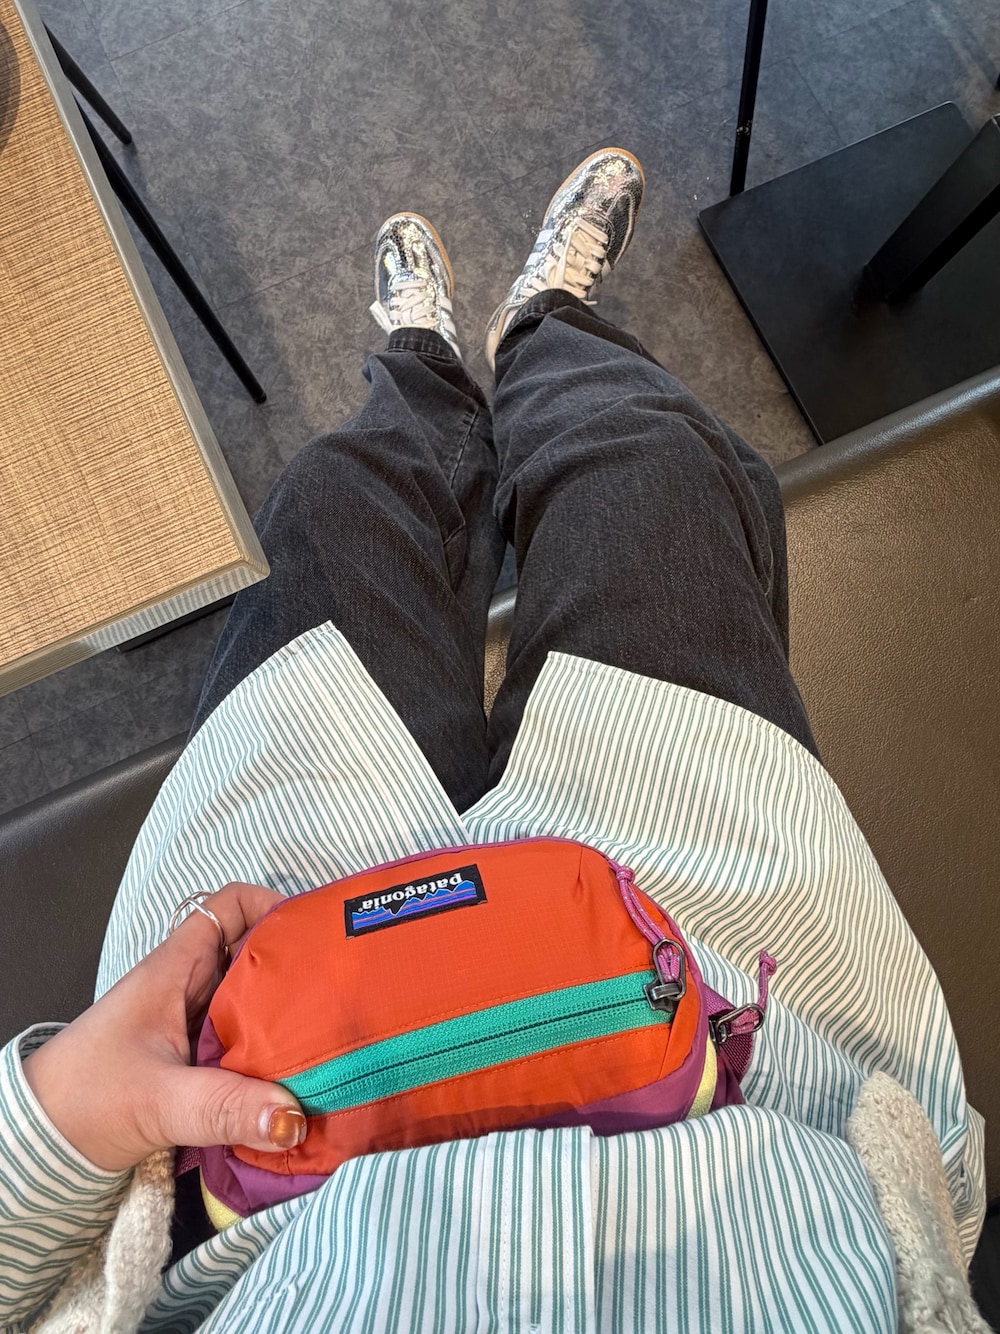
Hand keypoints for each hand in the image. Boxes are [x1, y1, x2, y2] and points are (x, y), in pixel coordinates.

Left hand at [23, 883, 306, 1172]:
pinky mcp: (193, 1061)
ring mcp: (191, 1024)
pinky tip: (300, 1076)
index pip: (230, 907)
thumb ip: (226, 1107)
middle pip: (253, 953)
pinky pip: (245, 1040)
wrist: (40, 1145)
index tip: (312, 935)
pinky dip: (272, 1052)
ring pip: (252, 1000)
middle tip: (338, 988)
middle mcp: (187, 987)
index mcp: (175, 970)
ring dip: (287, 1014)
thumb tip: (294, 1118)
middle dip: (295, 965)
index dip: (272, 906)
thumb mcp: (160, 1100)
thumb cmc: (85, 1099)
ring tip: (333, 1031)